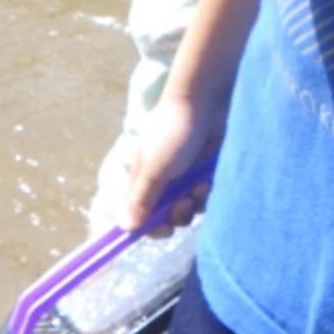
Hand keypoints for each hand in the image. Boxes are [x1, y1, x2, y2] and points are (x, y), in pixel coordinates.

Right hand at [118, 94, 222, 234]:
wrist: (205, 103)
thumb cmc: (173, 133)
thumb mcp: (154, 169)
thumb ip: (141, 200)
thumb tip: (125, 229)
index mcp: (143, 181)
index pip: (141, 217)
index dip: (151, 228)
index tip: (164, 231)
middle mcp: (163, 183)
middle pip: (168, 217)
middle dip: (178, 214)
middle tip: (184, 201)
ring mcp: (185, 178)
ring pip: (191, 208)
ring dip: (196, 202)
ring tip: (199, 184)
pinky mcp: (205, 172)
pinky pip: (206, 196)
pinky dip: (208, 191)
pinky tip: (208, 178)